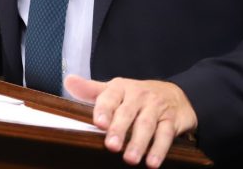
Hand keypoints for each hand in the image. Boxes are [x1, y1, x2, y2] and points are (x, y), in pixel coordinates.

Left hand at [64, 75, 197, 168]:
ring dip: (138, 142)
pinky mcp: (172, 120)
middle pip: (128, 113)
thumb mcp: (114, 91)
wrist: (173, 94)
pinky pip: (165, 134)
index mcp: (121, 88)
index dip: (104, 110)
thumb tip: (69, 81)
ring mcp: (156, 107)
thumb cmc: (136, 96)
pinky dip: (159, 149)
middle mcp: (139, 95)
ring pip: (147, 125)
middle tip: (111, 146)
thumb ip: (90, 90)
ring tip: (130, 159)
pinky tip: (152, 162)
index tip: (99, 123)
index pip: (110, 97)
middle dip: (119, 129)